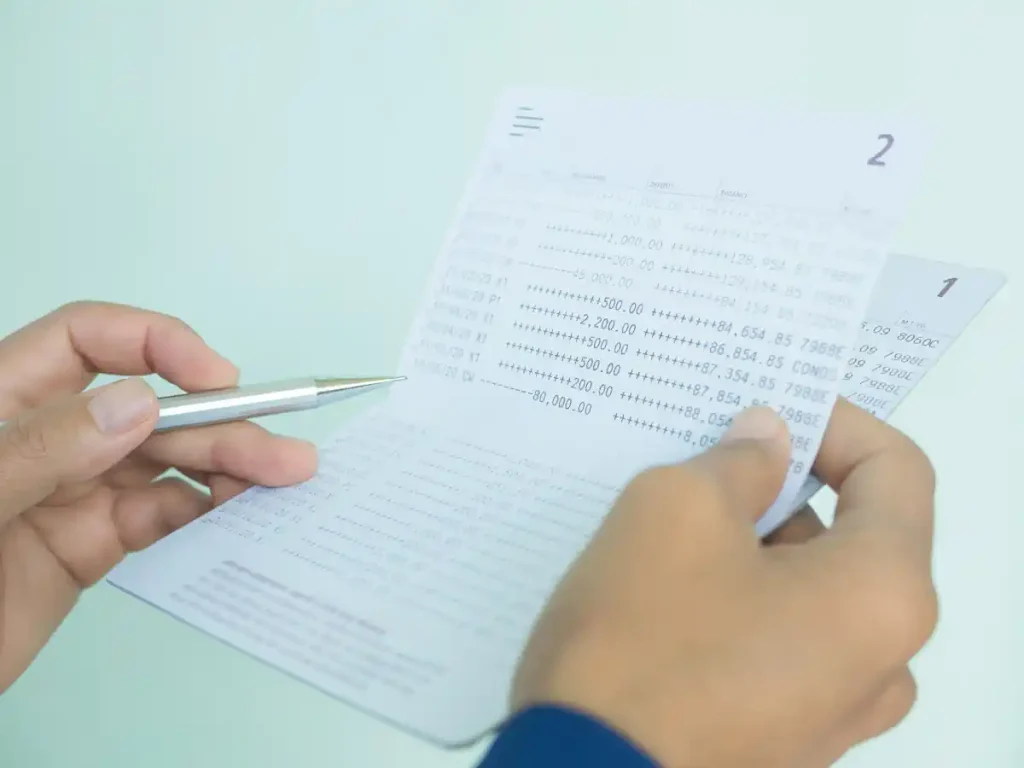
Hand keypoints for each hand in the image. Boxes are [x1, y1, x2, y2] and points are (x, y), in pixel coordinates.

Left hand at [0, 301, 316, 691]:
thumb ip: (40, 449)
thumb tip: (138, 404)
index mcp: (5, 399)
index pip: (89, 340)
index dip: (159, 345)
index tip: (215, 378)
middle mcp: (47, 437)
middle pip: (149, 410)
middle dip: (220, 424)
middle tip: (280, 453)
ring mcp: (70, 491)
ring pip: (164, 464)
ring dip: (226, 468)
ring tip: (283, 478)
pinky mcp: (86, 545)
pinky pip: (156, 518)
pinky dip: (201, 514)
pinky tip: (236, 514)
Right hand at [512, 400, 936, 767]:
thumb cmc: (642, 641)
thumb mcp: (675, 512)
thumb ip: (737, 461)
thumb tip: (767, 441)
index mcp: (883, 597)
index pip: (895, 470)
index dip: (834, 420)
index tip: (766, 406)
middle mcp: (881, 662)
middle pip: (849, 535)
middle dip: (780, 486)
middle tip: (702, 460)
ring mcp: (832, 712)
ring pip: (807, 592)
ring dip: (751, 546)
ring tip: (671, 527)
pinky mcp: (781, 739)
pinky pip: (778, 642)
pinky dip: (738, 600)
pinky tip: (666, 593)